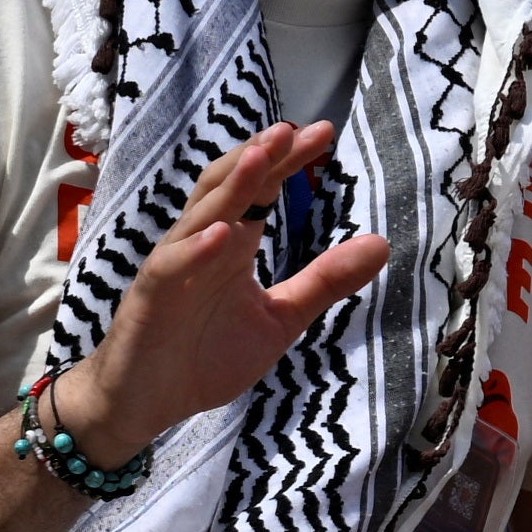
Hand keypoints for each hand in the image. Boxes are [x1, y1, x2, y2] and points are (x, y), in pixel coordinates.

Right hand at [70, 123, 388, 457]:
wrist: (150, 401)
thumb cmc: (207, 354)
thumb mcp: (282, 318)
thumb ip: (325, 281)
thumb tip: (382, 243)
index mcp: (233, 246)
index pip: (261, 190)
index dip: (288, 161)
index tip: (324, 134)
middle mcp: (203, 246)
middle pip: (230, 188)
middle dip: (260, 158)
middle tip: (294, 130)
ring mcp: (175, 268)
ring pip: (200, 216)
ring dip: (231, 187)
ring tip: (260, 157)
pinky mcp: (152, 299)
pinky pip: (172, 268)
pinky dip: (195, 250)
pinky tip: (222, 235)